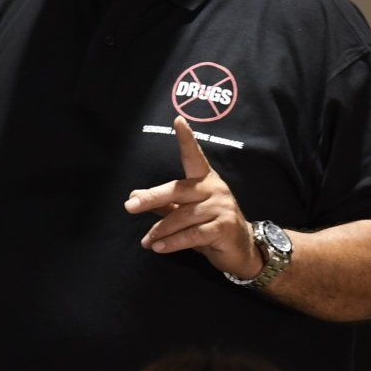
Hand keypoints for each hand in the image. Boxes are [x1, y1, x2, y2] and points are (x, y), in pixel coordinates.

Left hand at [124, 117, 261, 278]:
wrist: (240, 249)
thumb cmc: (209, 226)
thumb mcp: (185, 213)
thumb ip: (162, 204)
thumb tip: (134, 195)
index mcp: (205, 180)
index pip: (194, 156)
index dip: (187, 139)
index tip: (178, 121)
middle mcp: (214, 189)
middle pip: (178, 190)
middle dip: (152, 198)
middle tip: (130, 206)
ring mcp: (221, 207)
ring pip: (183, 217)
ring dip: (160, 230)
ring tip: (146, 241)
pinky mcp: (224, 227)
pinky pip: (192, 235)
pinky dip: (173, 242)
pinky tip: (159, 248)